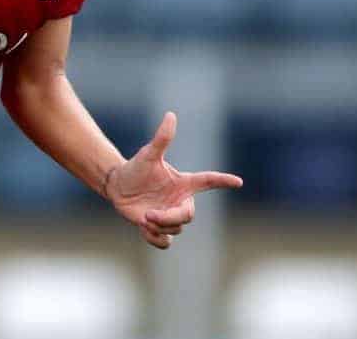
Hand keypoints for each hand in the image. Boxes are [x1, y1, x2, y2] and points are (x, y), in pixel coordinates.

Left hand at [105, 111, 242, 249]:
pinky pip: (166, 243)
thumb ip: (162, 138)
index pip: (208, 181)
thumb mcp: (148, 154)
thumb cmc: (136, 168)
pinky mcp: (160, 229)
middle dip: (170, 218)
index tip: (238, 181)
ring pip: (176, 230)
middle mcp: (180, 200)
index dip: (223, 181)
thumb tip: (171, 115)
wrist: (118, 187)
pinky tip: (144, 229)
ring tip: (144, 218)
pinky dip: (155, 239)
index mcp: (183, 183)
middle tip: (149, 215)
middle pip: (188, 216)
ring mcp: (171, 216)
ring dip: (158, 226)